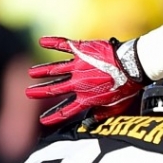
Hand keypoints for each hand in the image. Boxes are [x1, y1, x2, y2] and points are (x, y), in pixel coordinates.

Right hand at [27, 37, 144, 125]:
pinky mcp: (82, 50)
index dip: (54, 116)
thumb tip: (92, 119)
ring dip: (42, 71)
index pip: (67, 110)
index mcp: (87, 98)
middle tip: (28, 93)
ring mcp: (78, 66)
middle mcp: (78, 83)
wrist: (133, 65)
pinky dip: (52, 42)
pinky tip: (42, 41)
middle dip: (40, 92)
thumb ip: (102, 114)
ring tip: (32, 73)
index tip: (42, 120)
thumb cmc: (128, 85)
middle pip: (55, 89)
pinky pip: (63, 45)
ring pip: (55, 69)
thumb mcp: (117, 106)